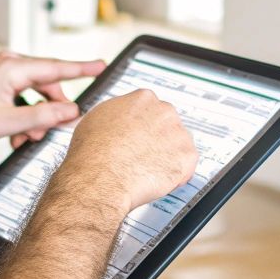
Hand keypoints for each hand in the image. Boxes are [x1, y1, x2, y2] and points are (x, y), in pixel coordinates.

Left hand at [0, 52, 101, 146]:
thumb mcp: (3, 122)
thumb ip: (40, 116)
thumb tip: (69, 111)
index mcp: (12, 69)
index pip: (56, 68)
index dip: (82, 69)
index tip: (102, 65)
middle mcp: (8, 64)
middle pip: (46, 85)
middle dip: (50, 110)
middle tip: (48, 133)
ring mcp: (1, 72)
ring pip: (33, 94)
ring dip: (34, 116)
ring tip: (23, 138)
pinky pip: (20, 96)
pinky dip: (22, 113)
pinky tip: (14, 133)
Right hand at [58, 89, 198, 213]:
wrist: (99, 178)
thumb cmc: (92, 152)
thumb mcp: (97, 118)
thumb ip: (118, 113)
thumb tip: (120, 118)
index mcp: (143, 98)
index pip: (152, 110)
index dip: (146, 127)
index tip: (141, 138)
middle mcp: (164, 111)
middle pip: (168, 126)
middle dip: (159, 141)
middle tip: (144, 156)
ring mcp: (178, 133)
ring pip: (179, 146)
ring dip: (168, 157)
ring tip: (147, 170)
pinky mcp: (186, 156)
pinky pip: (187, 166)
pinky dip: (177, 176)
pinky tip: (158, 180)